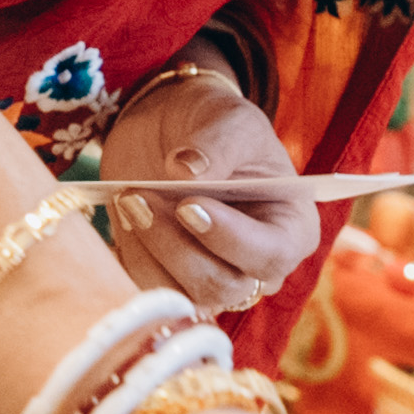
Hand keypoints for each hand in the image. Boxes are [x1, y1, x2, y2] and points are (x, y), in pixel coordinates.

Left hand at [95, 60, 312, 313]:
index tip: (188, 204)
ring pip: (180, 295)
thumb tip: (185, 172)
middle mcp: (255, 267)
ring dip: (147, 250)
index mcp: (291, 229)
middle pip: (221, 286)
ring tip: (128, 197)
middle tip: (139, 195)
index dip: (229, 238)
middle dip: (175, 245)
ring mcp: (212, 280)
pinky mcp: (170, 281)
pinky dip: (129, 255)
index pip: (270, 255)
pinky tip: (122, 214)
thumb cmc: (216, 124)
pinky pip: (146, 290)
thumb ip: (216, 143)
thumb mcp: (227, 118)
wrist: (173, 130)